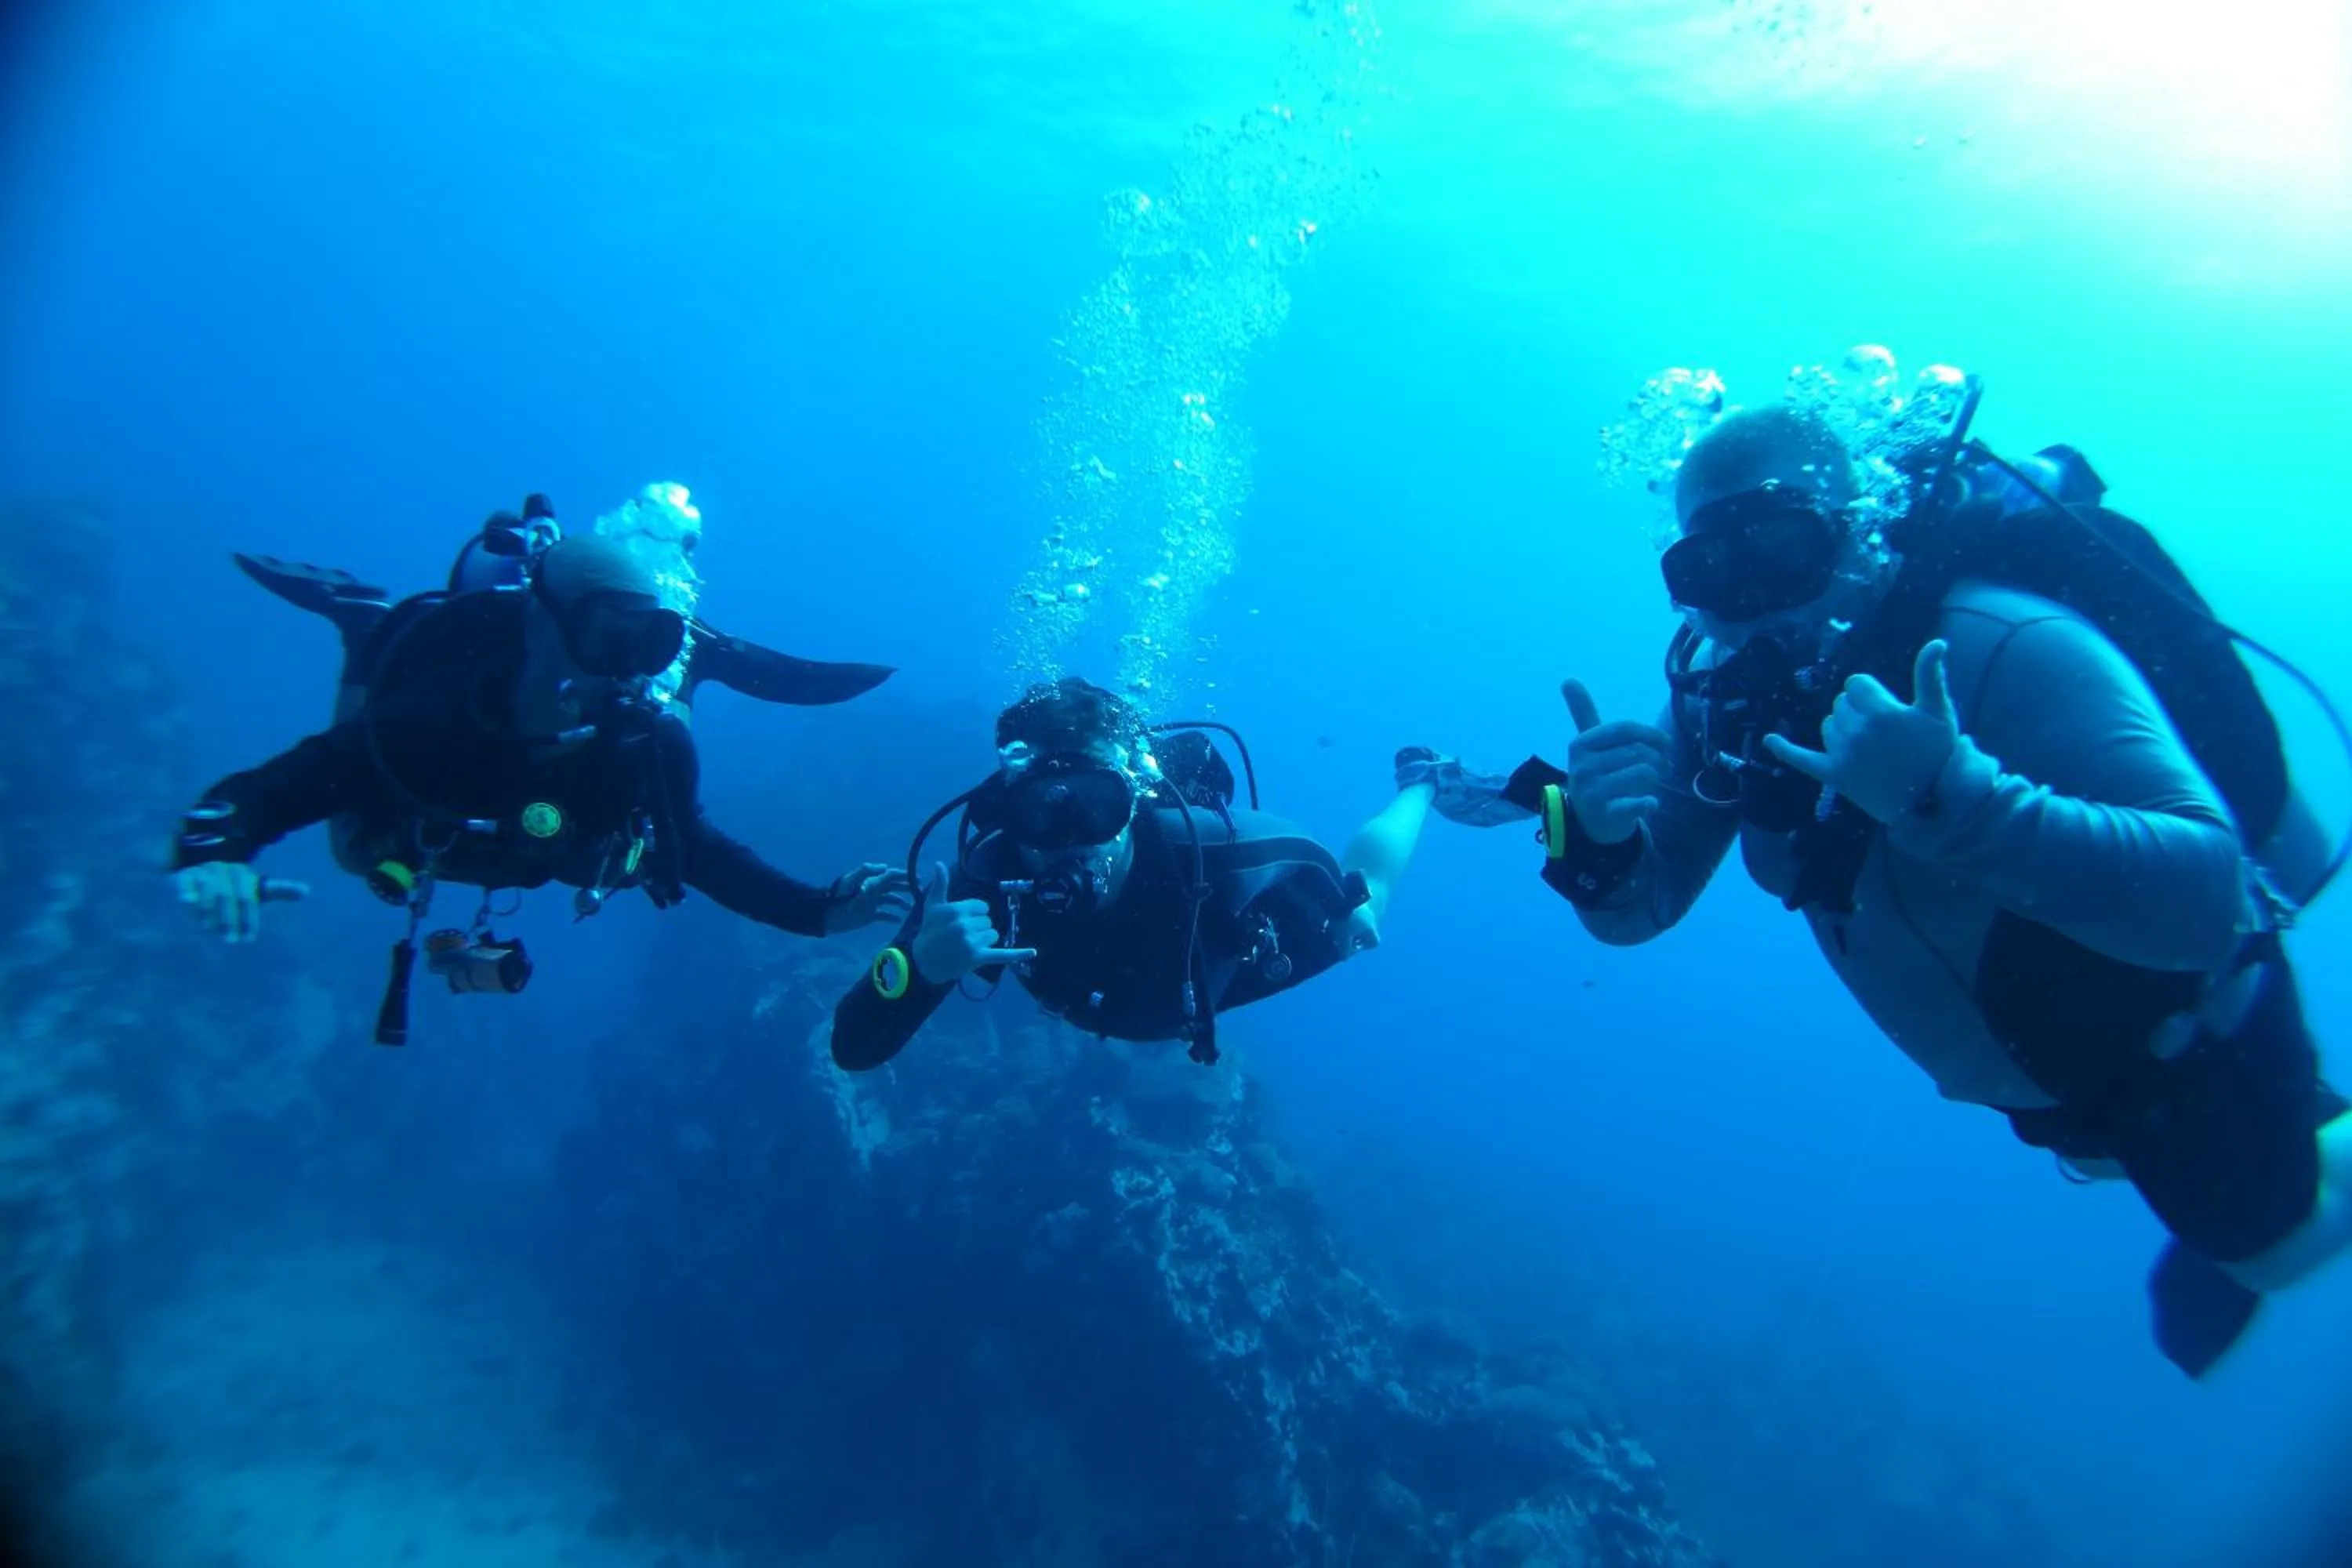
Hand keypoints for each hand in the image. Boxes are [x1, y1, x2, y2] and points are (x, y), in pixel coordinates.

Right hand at [177, 863, 308, 943]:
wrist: (204, 861)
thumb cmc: (233, 883)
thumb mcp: (254, 886)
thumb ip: (277, 889)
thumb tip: (307, 891)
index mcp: (244, 874)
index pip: (249, 898)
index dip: (249, 918)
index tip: (249, 938)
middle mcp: (224, 870)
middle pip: (228, 896)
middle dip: (229, 920)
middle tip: (230, 940)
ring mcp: (203, 870)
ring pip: (208, 889)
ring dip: (208, 910)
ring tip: (209, 929)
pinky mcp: (185, 873)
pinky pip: (185, 880)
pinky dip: (186, 890)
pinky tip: (188, 901)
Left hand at [824, 862, 915, 932]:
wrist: (828, 914)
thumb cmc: (839, 896)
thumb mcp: (851, 880)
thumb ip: (866, 871)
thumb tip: (885, 867)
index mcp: (871, 881)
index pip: (891, 875)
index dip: (904, 876)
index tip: (918, 879)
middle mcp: (874, 890)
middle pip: (894, 887)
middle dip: (907, 888)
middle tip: (921, 893)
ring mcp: (873, 902)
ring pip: (892, 900)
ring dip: (902, 903)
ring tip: (911, 909)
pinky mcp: (870, 915)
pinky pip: (884, 915)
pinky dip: (892, 917)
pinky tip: (899, 921)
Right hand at [909, 863, 1033, 981]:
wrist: (924, 961)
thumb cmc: (929, 930)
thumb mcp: (932, 905)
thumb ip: (940, 884)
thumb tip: (940, 863)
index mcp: (956, 910)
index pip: (982, 906)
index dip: (975, 913)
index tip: (962, 921)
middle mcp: (965, 925)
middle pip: (988, 921)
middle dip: (978, 927)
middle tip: (961, 935)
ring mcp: (972, 942)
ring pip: (994, 935)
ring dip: (985, 940)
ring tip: (968, 945)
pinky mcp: (978, 957)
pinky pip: (1003, 954)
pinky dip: (1018, 954)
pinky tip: (1032, 952)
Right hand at [1562, 680, 1670, 844]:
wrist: (1590, 820)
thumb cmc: (1596, 773)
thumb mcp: (1589, 744)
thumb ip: (1582, 713)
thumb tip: (1568, 679)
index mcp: (1581, 744)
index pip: (1624, 729)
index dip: (1651, 734)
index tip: (1664, 742)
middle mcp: (1583, 766)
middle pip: (1638, 751)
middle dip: (1657, 759)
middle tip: (1659, 767)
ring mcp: (1593, 791)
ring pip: (1644, 773)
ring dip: (1656, 778)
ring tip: (1651, 783)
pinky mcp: (1606, 814)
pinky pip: (1635, 804)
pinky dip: (1647, 803)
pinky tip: (1650, 803)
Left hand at [1763, 640, 1958, 824]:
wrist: (1929, 802)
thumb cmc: (1937, 754)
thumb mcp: (1939, 713)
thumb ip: (1930, 675)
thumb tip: (1937, 642)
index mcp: (1881, 711)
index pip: (1855, 683)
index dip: (1870, 692)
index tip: (1886, 707)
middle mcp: (1857, 730)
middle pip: (1842, 703)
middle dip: (1858, 710)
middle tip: (1882, 733)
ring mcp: (1842, 753)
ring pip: (1828, 724)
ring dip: (1842, 729)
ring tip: (1869, 747)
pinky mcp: (1832, 774)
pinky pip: (1801, 758)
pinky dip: (1784, 749)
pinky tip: (1769, 740)